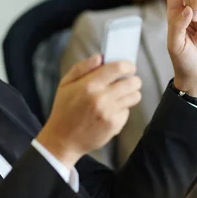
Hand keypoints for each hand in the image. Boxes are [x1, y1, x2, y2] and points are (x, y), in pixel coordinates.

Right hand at [36, 54, 141, 168]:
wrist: (62, 140)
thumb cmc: (64, 110)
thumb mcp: (65, 84)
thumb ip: (83, 67)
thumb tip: (100, 57)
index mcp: (88, 85)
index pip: (118, 68)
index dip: (127, 65)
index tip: (128, 67)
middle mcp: (101, 98)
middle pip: (132, 82)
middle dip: (133, 79)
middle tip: (127, 81)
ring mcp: (109, 113)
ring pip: (134, 96)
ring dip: (130, 94)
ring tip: (119, 95)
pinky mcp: (114, 125)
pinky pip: (127, 111)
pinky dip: (122, 110)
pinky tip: (110, 112)